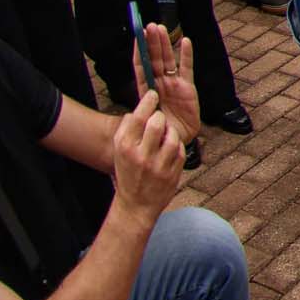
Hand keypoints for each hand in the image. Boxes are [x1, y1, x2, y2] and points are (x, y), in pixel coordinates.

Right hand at [110, 97, 185, 216]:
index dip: (148, 102)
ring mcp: (159, 165)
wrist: (136, 205)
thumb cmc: (127, 172)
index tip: (153, 94)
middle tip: (158, 119)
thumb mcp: (119, 151)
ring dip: (170, 132)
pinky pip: (180, 149)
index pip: (138, 118)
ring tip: (164, 135)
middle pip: (158, 122)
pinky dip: (176, 146)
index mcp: (125, 148)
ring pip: (172, 135)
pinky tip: (168, 150)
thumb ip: (126, 129)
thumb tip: (138, 109)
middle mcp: (141, 156)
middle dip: (160, 117)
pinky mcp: (173, 172)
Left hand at [138, 24, 201, 140]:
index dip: (139, 51)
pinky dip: (186, 55)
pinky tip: (185, 41)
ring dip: (165, 44)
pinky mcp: (188, 88)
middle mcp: (159, 84)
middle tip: (149, 25)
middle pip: (154, 59)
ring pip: (168, 60)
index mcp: (146, 90)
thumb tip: (138, 108)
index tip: (136, 36)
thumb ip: (143, 114)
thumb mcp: (144, 124)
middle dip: (152, 43)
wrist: (173, 143)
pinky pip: (187, 68)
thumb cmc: (156, 134)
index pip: (141, 67)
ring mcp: (174, 85)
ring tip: (161, 28)